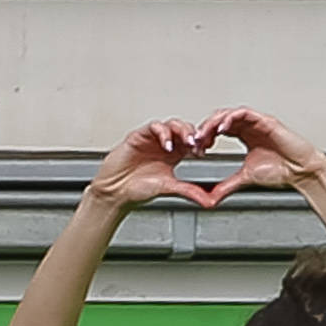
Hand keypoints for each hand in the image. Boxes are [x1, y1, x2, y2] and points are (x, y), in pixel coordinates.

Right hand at [90, 119, 222, 209]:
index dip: (200, 142)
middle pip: (184, 129)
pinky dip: (163, 133)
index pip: (192, 142)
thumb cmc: (137, 189)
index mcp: (173, 155)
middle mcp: (164, 145)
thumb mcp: (170, 189)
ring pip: (171, 124)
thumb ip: (189, 191)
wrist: (115, 192)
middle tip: (198, 143)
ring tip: (186, 141)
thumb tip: (209, 201)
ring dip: (181, 130)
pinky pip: (154, 127)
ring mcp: (151, 139)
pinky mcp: (139, 136)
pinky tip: (166, 144)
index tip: (205, 150)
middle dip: (193, 134)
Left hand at [191, 108, 325, 201]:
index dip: (206, 136)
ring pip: (229, 113)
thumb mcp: (245, 178)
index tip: (197, 149)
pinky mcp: (265, 121)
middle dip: (206, 128)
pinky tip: (221, 128)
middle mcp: (249, 126)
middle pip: (221, 119)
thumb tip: (211, 198)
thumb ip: (227, 185)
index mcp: (244, 135)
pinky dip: (231, 118)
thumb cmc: (280, 170)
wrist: (300, 172)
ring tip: (205, 134)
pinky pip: (244, 113)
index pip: (219, 129)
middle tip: (196, 141)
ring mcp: (257, 122)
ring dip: (214, 121)